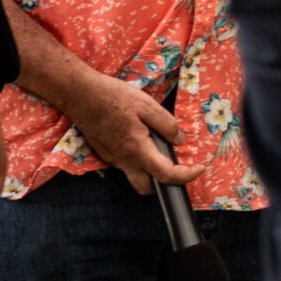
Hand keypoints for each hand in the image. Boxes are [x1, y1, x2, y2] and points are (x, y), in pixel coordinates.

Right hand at [54, 72, 191, 195]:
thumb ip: (167, 125)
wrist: (80, 94)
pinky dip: (138, 158)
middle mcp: (123, 160)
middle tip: (178, 165)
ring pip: (135, 175)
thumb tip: (180, 141)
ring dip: (150, 169)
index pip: (166, 175)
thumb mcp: (147, 105)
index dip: (187, 176)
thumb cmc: (113, 97)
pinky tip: (141, 138)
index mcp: (137, 150)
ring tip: (161, 146)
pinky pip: (125, 163)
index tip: (200, 168)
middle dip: (164, 183)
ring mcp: (111, 158)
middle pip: (146, 187)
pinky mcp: (104, 152)